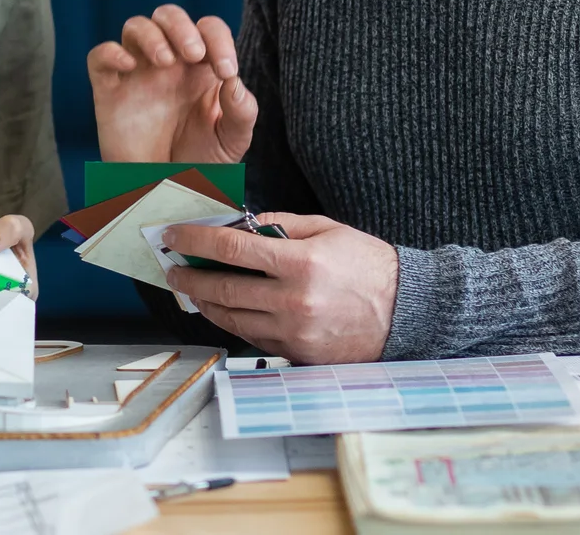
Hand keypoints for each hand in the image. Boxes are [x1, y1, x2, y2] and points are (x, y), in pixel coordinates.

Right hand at [87, 5, 256, 163]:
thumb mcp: (232, 140)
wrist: (167, 195)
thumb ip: (241, 110)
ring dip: (152, 35)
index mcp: (201, 67)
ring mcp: (137, 73)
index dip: (219, 39)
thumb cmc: (200, 162)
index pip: (209, 29)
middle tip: (195, 54)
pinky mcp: (109, 90)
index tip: (226, 70)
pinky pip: (100, 57)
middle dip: (182, 26)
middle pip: (169, 16)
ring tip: (165, 62)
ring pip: (135, 26)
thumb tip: (234, 80)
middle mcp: (169, 63)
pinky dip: (110, 52)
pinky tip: (128, 64)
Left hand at [161, 213, 398, 364]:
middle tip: (173, 267)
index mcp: (301, 263)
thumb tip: (240, 225)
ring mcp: (295, 332)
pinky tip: (223, 310)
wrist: (406, 311)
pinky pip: (253, 338)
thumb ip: (280, 225)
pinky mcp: (298, 354)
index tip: (174, 237)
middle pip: (224, 289)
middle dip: (191, 277)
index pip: (232, 249)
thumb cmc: (368, 265)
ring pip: (233, 319)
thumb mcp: (327, 230)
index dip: (196, 241)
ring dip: (205, 303)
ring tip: (191, 290)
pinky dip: (233, 323)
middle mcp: (294, 301)